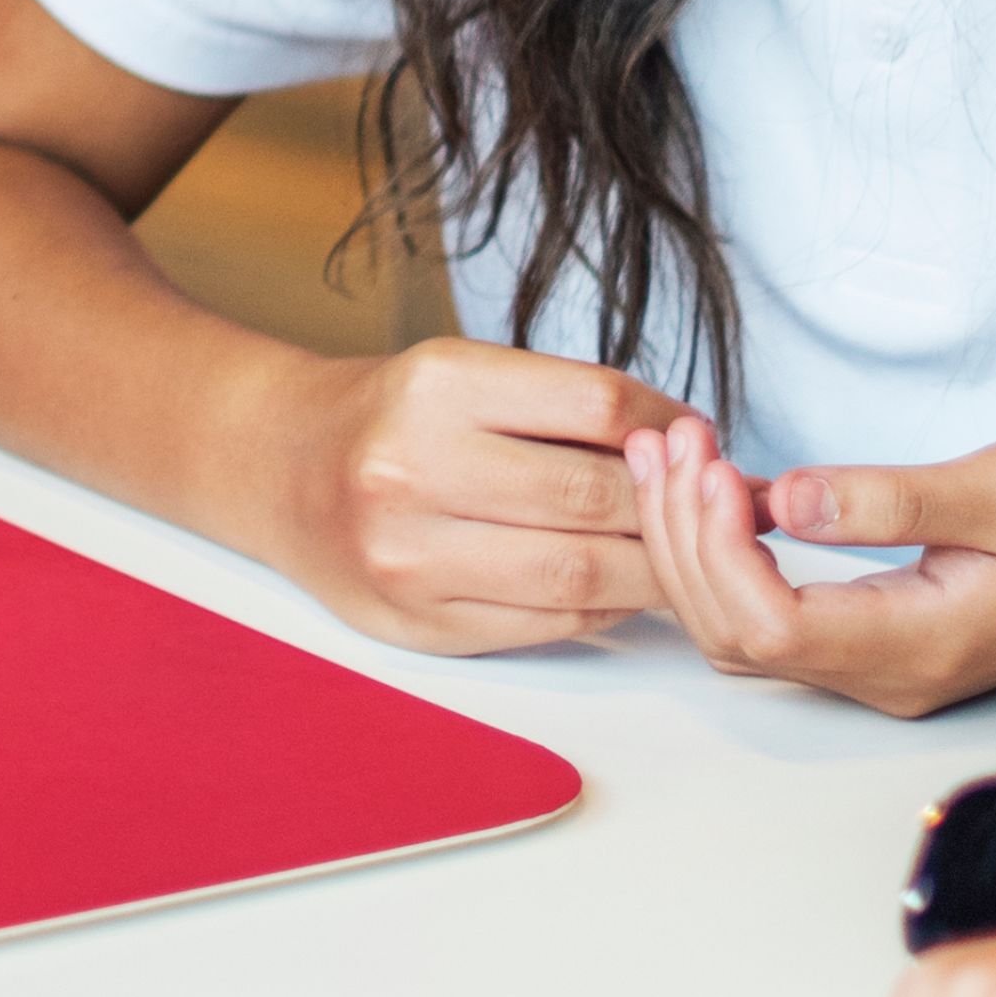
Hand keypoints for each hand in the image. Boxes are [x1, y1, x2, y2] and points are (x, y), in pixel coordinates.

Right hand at [234, 337, 686, 651]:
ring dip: (657, 566)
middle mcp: (413, 470)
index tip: (702, 437)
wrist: (277, 469)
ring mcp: (410, 556)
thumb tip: (693, 445)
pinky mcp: (417, 622)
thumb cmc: (390, 417)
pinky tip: (621, 583)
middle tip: (718, 504)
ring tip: (684, 550)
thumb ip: (562, 408)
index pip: (597, 405)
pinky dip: (606, 606)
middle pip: (596, 495)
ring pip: (582, 571)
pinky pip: (548, 622)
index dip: (671, 425)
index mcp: (436, 387)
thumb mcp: (461, 374)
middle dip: (676, 505)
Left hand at [626, 422, 995, 717]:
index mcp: (920, 646)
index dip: (716, 549)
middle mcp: (888, 673)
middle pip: (735, 633)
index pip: (771, 625)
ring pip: (740, 627)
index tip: (712, 462)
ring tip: (672, 449)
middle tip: (672, 436)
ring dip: (691, 544)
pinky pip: (770, 609)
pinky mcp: (874, 634)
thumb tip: (786, 500)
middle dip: (683, 536)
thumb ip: (892, 500)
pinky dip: (724, 551)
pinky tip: (713, 480)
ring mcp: (878, 663)